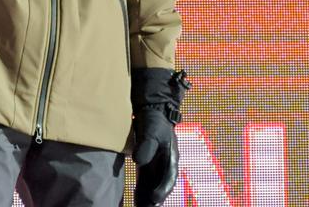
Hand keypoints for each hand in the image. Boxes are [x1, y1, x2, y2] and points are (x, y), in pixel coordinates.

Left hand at [130, 68, 189, 206]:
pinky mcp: (147, 165)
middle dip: (155, 199)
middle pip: (162, 186)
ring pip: (154, 186)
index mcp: (171, 157)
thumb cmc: (154, 120)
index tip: (155, 199)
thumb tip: (139, 162)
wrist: (151, 112)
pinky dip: (142, 192)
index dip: (163, 189)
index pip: (169, 176)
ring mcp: (157, 165)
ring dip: (149, 198)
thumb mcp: (151, 130)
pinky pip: (146, 182)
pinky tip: (137, 201)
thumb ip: (146, 145)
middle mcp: (166, 164)